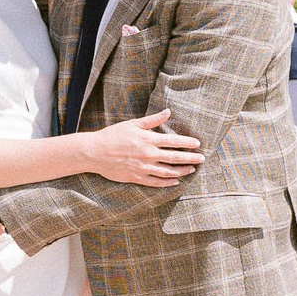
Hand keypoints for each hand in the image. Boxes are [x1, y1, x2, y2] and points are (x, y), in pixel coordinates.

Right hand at [80, 108, 202, 186]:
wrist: (95, 152)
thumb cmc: (113, 135)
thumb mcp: (133, 124)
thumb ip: (153, 120)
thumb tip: (168, 112)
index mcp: (148, 139)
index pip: (174, 141)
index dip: (188, 143)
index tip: (198, 144)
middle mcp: (148, 155)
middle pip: (174, 158)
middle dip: (190, 158)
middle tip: (202, 159)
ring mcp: (143, 168)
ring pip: (168, 172)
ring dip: (181, 171)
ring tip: (191, 170)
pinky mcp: (136, 178)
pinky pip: (156, 182)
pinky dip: (167, 183)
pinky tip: (176, 181)